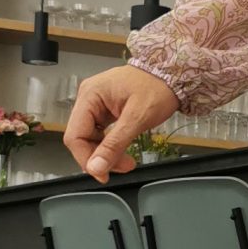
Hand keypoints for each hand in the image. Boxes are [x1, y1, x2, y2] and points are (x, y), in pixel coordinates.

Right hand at [64, 64, 178, 182]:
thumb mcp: (137, 118)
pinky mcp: (105, 110)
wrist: (172, 74)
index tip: (102, 174)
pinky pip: (100, 134)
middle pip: (81, 138)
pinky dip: (110, 146)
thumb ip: (114, 144)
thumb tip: (96, 167)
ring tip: (127, 162)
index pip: (74, 135)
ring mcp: (96, 104)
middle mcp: (88, 98)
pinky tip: (122, 151)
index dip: (86, 159)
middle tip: (122, 167)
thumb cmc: (157, 86)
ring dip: (106, 154)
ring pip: (91, 138)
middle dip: (99, 157)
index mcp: (90, 95)